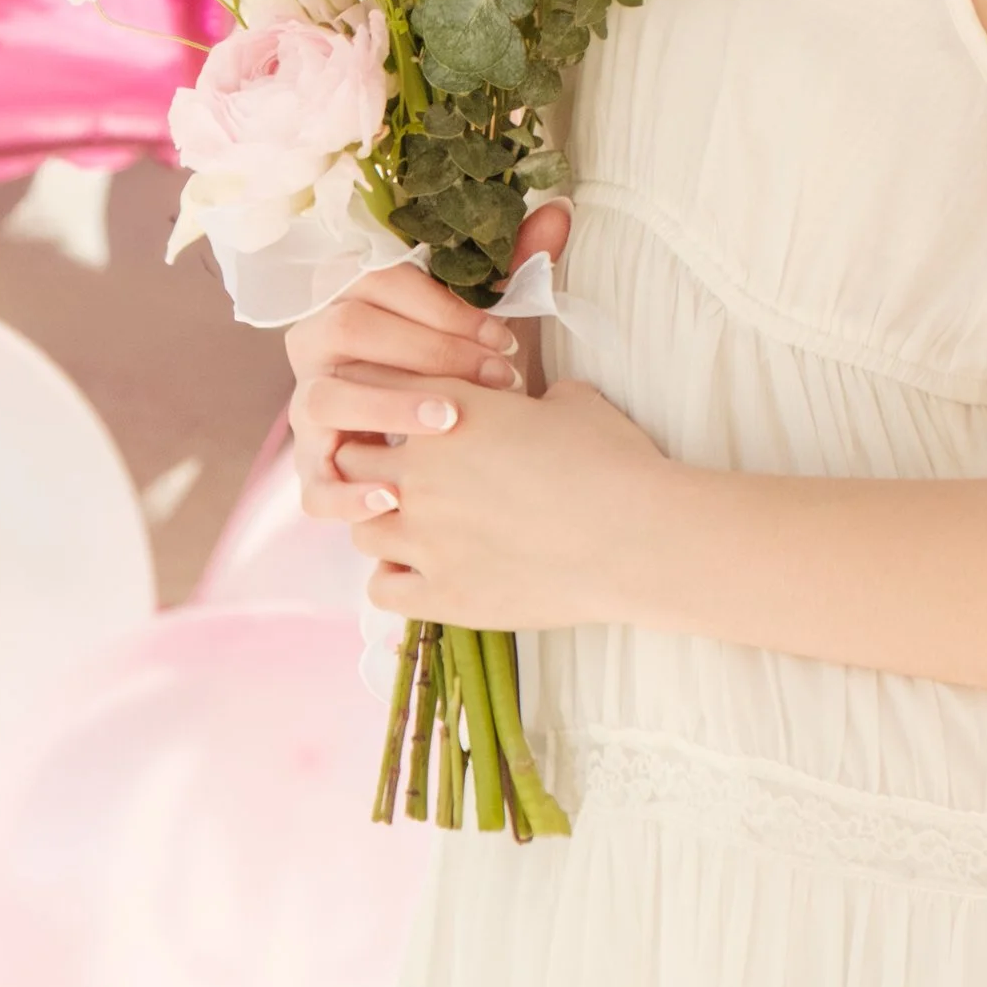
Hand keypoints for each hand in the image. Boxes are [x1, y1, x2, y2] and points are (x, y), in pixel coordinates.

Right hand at [286, 201, 568, 485]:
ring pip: (323, 398)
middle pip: (350, 330)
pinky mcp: (312, 468)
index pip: (381, 280)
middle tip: (499, 377)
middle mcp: (314, 345)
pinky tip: (393, 497)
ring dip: (388, 408)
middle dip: (429, 352)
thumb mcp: (481, 319)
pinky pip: (312, 483)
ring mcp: (307, 407)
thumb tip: (559, 210)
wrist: (428, 434)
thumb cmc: (453, 364)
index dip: (444, 306)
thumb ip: (514, 263)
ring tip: (449, 421)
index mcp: (348, 294)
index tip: (504, 335)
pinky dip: (346, 492)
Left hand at [333, 373, 677, 631]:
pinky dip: (393, 578)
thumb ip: (528, 395)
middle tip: (402, 472)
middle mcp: (422, 473)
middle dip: (370, 462)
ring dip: (380, 520)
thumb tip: (529, 401)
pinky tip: (422, 570)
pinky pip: (380, 588)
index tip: (398, 415)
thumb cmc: (611, 460)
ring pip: (358, 527)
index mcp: (448, 412)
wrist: (635, 536)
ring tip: (415, 523)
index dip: (384, 401)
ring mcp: (426, 538)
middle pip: (351, 459)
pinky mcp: (442, 595)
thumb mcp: (571, 400)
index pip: (376, 391)